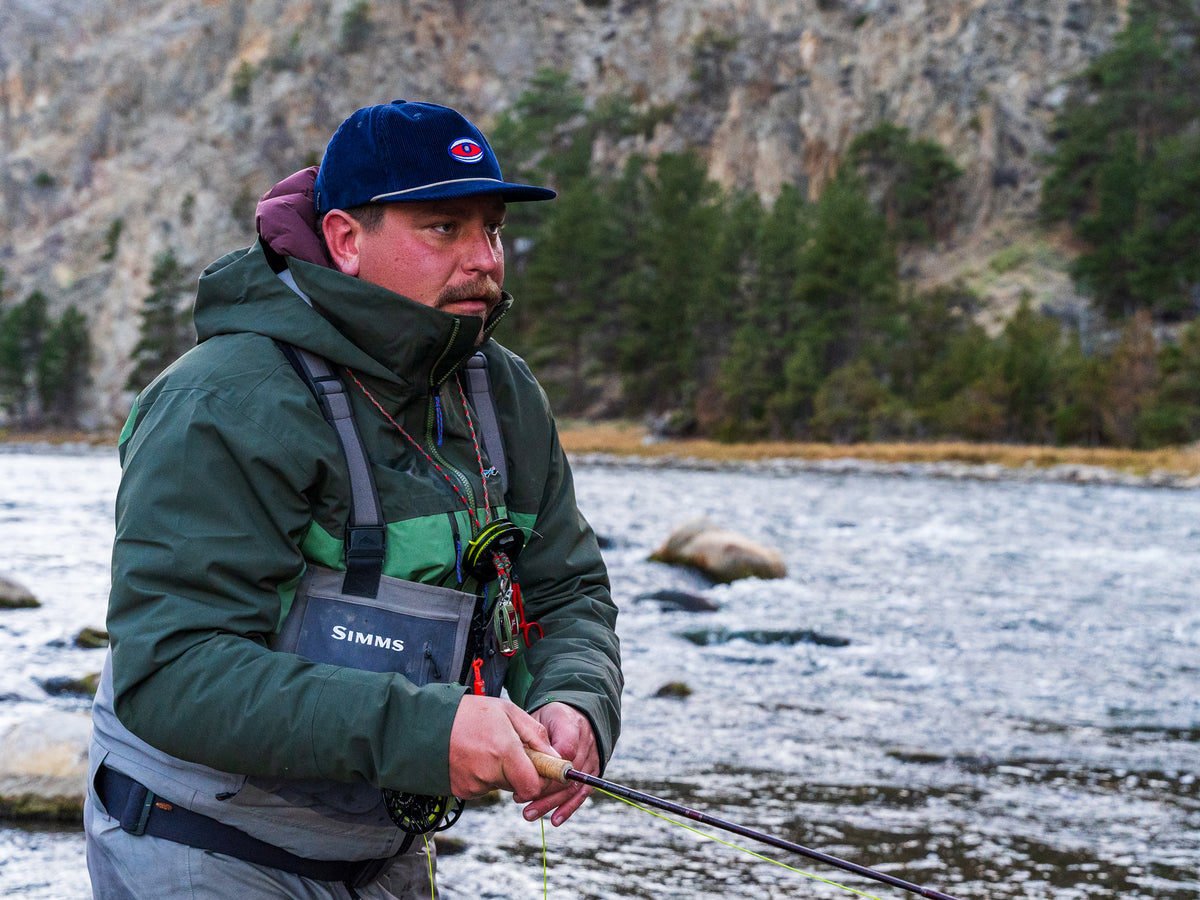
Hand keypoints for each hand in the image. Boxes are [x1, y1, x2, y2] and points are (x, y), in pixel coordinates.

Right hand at [448, 695, 554, 799]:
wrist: (425, 722)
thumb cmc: (469, 713)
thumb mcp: (507, 711)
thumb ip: (535, 734)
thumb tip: (555, 756)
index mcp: (504, 751)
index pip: (533, 786)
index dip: (541, 780)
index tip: (541, 769)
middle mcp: (489, 773)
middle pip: (518, 785)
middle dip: (520, 771)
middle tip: (509, 749)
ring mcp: (473, 784)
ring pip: (500, 785)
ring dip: (500, 771)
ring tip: (485, 748)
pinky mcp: (461, 791)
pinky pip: (482, 787)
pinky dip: (483, 775)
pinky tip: (473, 756)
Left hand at [521, 702, 599, 826]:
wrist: (577, 716)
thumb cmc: (552, 718)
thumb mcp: (539, 716)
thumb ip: (534, 736)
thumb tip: (522, 760)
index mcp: (571, 725)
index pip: (564, 750)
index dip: (546, 767)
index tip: (525, 777)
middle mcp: (586, 743)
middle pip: (567, 773)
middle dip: (543, 790)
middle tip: (519, 799)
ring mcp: (592, 759)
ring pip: (573, 787)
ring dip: (551, 803)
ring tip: (529, 813)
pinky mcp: (593, 772)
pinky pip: (583, 793)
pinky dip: (568, 808)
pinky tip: (555, 820)